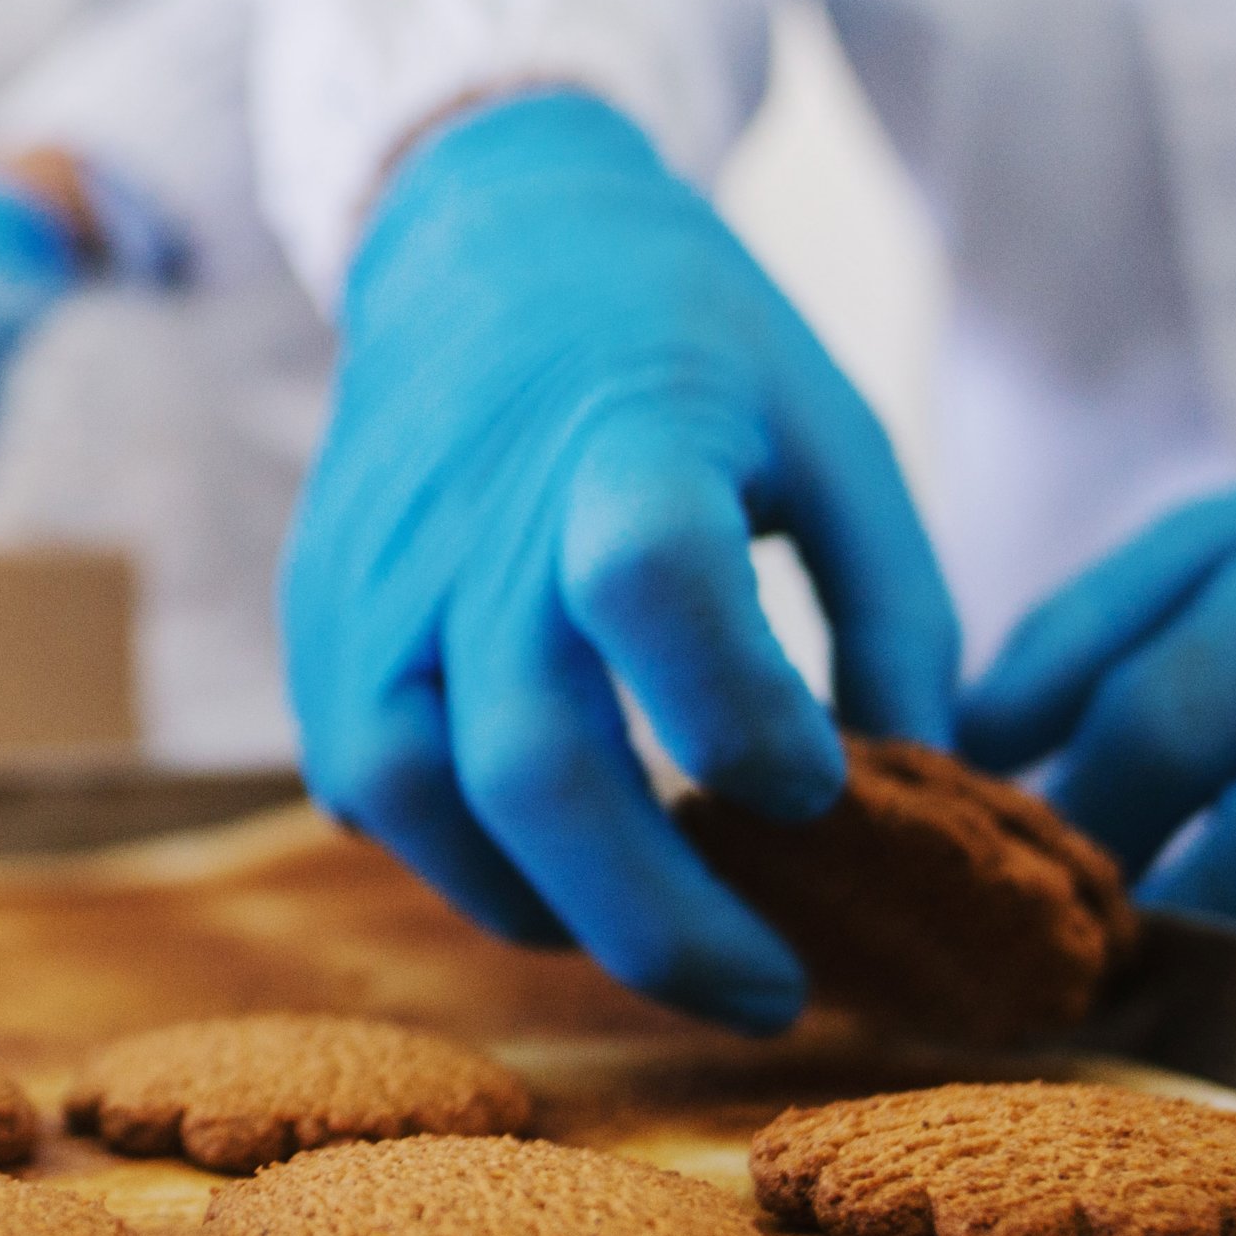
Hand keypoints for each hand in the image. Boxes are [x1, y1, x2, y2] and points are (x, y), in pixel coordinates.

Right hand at [285, 91, 958, 1028]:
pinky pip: (366, 784)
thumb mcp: (840, 435)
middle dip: (662, 915)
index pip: (651, 582)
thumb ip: (898, 617)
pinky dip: (462, 859)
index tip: (824, 788)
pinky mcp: (319, 621)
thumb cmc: (696, 350)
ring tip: (665, 940)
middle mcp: (474, 518)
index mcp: (625, 441)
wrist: (487, 242)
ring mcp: (374, 576)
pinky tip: (558, 871)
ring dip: (550, 908)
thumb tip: (917, 800)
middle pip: (534, 758)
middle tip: (776, 993)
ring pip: (424, 799)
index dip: (738, 713)